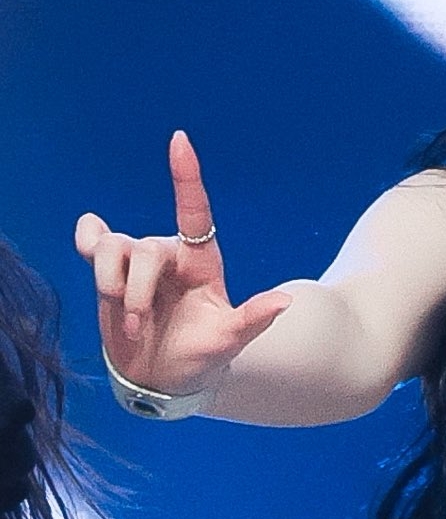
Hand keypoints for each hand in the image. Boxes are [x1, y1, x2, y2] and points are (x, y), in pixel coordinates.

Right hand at [75, 130, 291, 396]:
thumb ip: (253, 320)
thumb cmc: (200, 355)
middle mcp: (170, 254)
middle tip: (138, 326)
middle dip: (136, 292)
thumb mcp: (229, 342)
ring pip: (113, 246)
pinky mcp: (109, 268)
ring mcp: (138, 260)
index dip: (186, 176)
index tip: (179, 140)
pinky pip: (92, 237)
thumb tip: (285, 302)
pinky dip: (87, 239)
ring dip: (113, 286)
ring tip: (127, 322)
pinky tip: (88, 250)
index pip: (195, 211)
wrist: (162, 378)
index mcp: (202, 261)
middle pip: (144, 248)